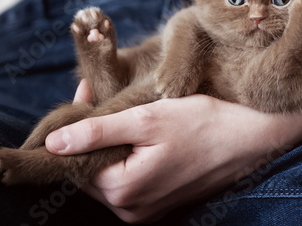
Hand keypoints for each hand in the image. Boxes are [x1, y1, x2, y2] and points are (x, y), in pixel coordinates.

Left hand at [46, 81, 301, 222]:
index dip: (76, 127)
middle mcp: (132, 209)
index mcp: (124, 190)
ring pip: (110, 174)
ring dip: (110, 144)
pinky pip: (130, 179)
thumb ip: (97, 132)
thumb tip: (53, 143)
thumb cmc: (202, 124)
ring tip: (122, 111)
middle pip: (92, 170)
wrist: (249, 137)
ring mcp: (147, 209)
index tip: (86, 92)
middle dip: (92, 134)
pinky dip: (127, 155)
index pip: (77, 160)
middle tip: (101, 96)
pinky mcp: (160, 201)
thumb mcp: (146, 119)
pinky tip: (138, 132)